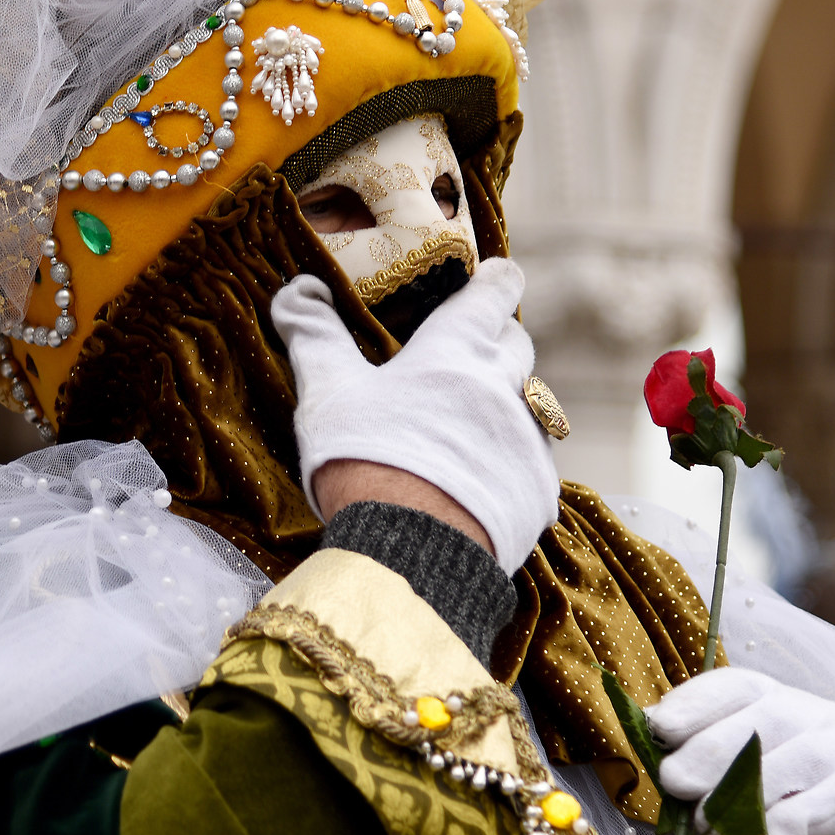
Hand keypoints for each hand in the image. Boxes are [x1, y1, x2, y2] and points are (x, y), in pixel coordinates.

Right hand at [270, 257, 558, 571]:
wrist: (413, 557)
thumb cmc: (366, 460)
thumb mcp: (328, 392)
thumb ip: (314, 336)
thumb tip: (297, 288)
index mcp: (457, 350)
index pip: (496, 293)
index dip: (497, 281)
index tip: (496, 276)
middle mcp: (505, 387)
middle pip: (516, 346)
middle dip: (496, 342)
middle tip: (466, 353)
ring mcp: (528, 442)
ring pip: (528, 407)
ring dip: (503, 407)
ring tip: (464, 428)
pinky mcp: (537, 493)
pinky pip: (530, 464)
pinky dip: (508, 464)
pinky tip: (477, 482)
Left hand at [649, 667, 834, 834]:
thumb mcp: (734, 808)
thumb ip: (701, 781)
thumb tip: (648, 758)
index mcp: (779, 708)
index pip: (737, 687)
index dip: (696, 702)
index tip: (658, 727)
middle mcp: (822, 718)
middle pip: (767, 715)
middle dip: (714, 747)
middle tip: (675, 782)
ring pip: (804, 754)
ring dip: (749, 792)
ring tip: (709, 829)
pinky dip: (789, 823)